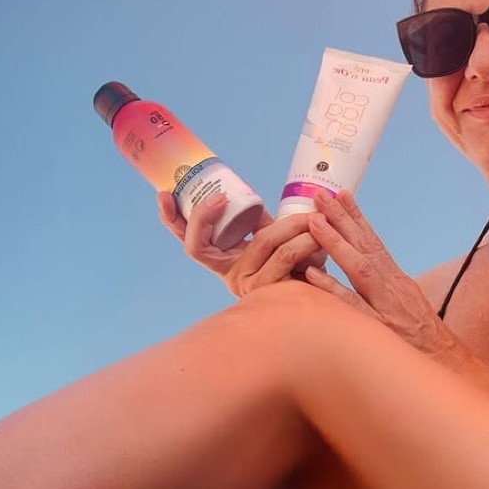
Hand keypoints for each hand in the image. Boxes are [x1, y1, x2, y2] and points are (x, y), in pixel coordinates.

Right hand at [157, 191, 325, 296]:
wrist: (324, 297)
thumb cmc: (300, 263)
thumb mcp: (272, 237)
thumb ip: (261, 220)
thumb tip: (251, 191)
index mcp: (225, 260)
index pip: (190, 241)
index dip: (172, 219)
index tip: (164, 193)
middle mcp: (230, 275)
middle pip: (200, 247)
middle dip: (202, 217)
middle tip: (218, 197)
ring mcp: (247, 286)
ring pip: (260, 243)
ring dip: (288, 224)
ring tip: (308, 214)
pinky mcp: (272, 294)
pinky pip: (286, 257)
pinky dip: (304, 240)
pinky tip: (316, 233)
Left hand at [303, 190, 455, 360]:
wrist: (450, 370)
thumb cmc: (424, 345)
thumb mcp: (405, 309)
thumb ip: (382, 292)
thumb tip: (359, 275)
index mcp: (398, 282)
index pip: (374, 242)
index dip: (357, 217)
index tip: (341, 194)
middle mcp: (393, 288)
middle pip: (366, 246)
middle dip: (341, 218)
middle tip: (320, 195)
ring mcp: (387, 308)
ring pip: (359, 268)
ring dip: (335, 243)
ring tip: (313, 221)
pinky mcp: (380, 331)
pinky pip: (351, 307)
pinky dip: (332, 289)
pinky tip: (311, 274)